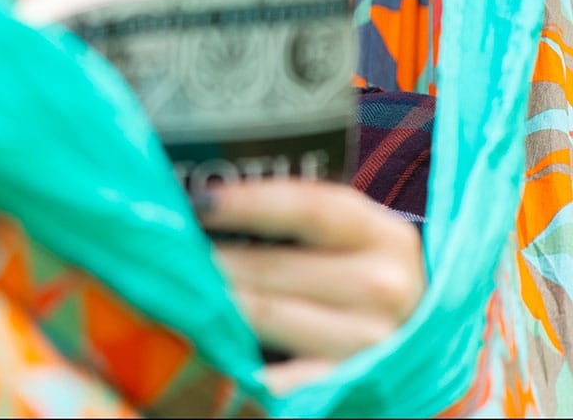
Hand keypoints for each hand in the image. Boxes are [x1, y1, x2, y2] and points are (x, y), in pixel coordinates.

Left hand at [194, 179, 426, 394]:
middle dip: (212, 258)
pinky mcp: (353, 388)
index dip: (247, 201)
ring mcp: (371, 344)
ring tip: (176, 286)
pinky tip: (211, 343)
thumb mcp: (353, 238)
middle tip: (165, 248)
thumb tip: (207, 198)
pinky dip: (242, 360)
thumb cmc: (364, 273)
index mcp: (381, 234)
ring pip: (266, 316)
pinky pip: (281, 377)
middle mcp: (384, 287)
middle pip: (274, 267)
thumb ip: (298, 218)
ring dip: (215, 302)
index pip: (306, 207)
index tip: (197, 200)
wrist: (421, 342)